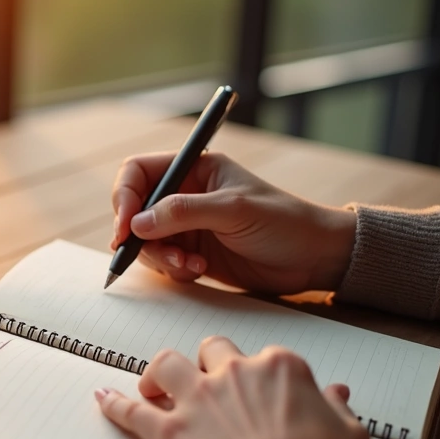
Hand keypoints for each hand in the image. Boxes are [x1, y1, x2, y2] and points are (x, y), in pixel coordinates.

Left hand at [95, 337, 372, 438]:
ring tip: (154, 386)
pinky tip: (104, 399)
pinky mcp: (168, 433)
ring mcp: (197, 400)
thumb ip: (337, 409)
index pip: (263, 358)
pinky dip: (114, 405)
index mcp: (279, 369)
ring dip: (158, 374)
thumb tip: (335, 395)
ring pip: (166, 365)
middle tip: (204, 382)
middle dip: (205, 362)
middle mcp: (234, 374)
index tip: (257, 392)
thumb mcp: (349, 436)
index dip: (257, 377)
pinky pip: (131, 411)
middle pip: (210, 350)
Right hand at [110, 152, 356, 294]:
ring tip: (189, 264)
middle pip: (135, 209)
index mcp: (195, 169)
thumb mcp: (233, 210)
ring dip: (159, 255)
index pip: (138, 173)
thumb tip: (137, 224)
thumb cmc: (283, 222)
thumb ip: (183, 213)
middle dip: (138, 234)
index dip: (125, 196)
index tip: (126, 225)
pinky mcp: (192, 252)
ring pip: (145, 239)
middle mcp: (185, 194)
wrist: (315, 258)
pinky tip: (198, 269)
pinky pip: (163, 260)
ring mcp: (187, 225)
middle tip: (152, 252)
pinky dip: (173, 268)